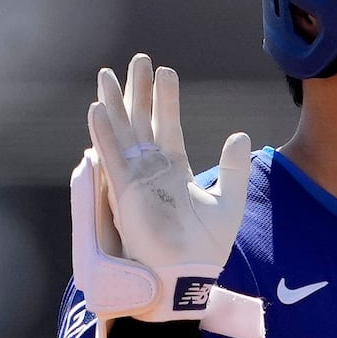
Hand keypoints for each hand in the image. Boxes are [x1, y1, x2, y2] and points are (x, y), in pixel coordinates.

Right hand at [87, 52, 250, 280]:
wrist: (189, 276)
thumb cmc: (207, 249)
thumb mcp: (229, 202)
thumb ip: (233, 169)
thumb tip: (239, 135)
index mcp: (174, 171)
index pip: (169, 126)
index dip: (165, 100)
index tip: (164, 72)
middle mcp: (152, 171)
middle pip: (141, 122)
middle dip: (138, 92)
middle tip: (137, 60)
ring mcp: (136, 180)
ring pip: (122, 133)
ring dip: (115, 104)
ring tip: (108, 74)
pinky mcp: (125, 192)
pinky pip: (111, 158)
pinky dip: (103, 134)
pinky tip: (97, 109)